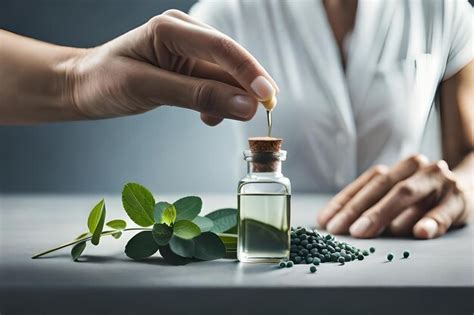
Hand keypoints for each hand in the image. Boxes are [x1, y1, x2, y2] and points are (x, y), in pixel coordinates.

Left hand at [66, 10, 277, 124]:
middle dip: (247, 87)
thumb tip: (244, 106)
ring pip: (225, 75)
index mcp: (171, 29)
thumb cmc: (105, 81)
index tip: (268, 97)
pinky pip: (214, 84)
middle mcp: (184, 33)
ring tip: (214, 120)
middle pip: (229, 60)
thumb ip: (197, 95)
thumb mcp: (148, 88)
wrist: (83, 84)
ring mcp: (187, 50)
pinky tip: (208, 117)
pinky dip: (218, 102)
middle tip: (259, 114)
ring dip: (230, 99)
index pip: (221, 48)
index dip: (248, 72)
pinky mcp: (188, 66)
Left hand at [316, 155, 468, 238]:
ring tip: (366, 231)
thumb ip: (369, 206)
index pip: (365, 184)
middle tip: (346, 230)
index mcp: (397, 168)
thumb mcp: (394, 196)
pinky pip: (443, 211)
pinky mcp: (458, 199)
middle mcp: (415, 168)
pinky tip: (419, 232)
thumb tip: (334, 223)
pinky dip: (431, 221)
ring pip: (408, 195)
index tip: (326, 221)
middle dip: (360, 210)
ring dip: (386, 214)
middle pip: (383, 187)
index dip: (344, 203)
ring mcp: (437, 181)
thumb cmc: (421, 197)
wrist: (465, 189)